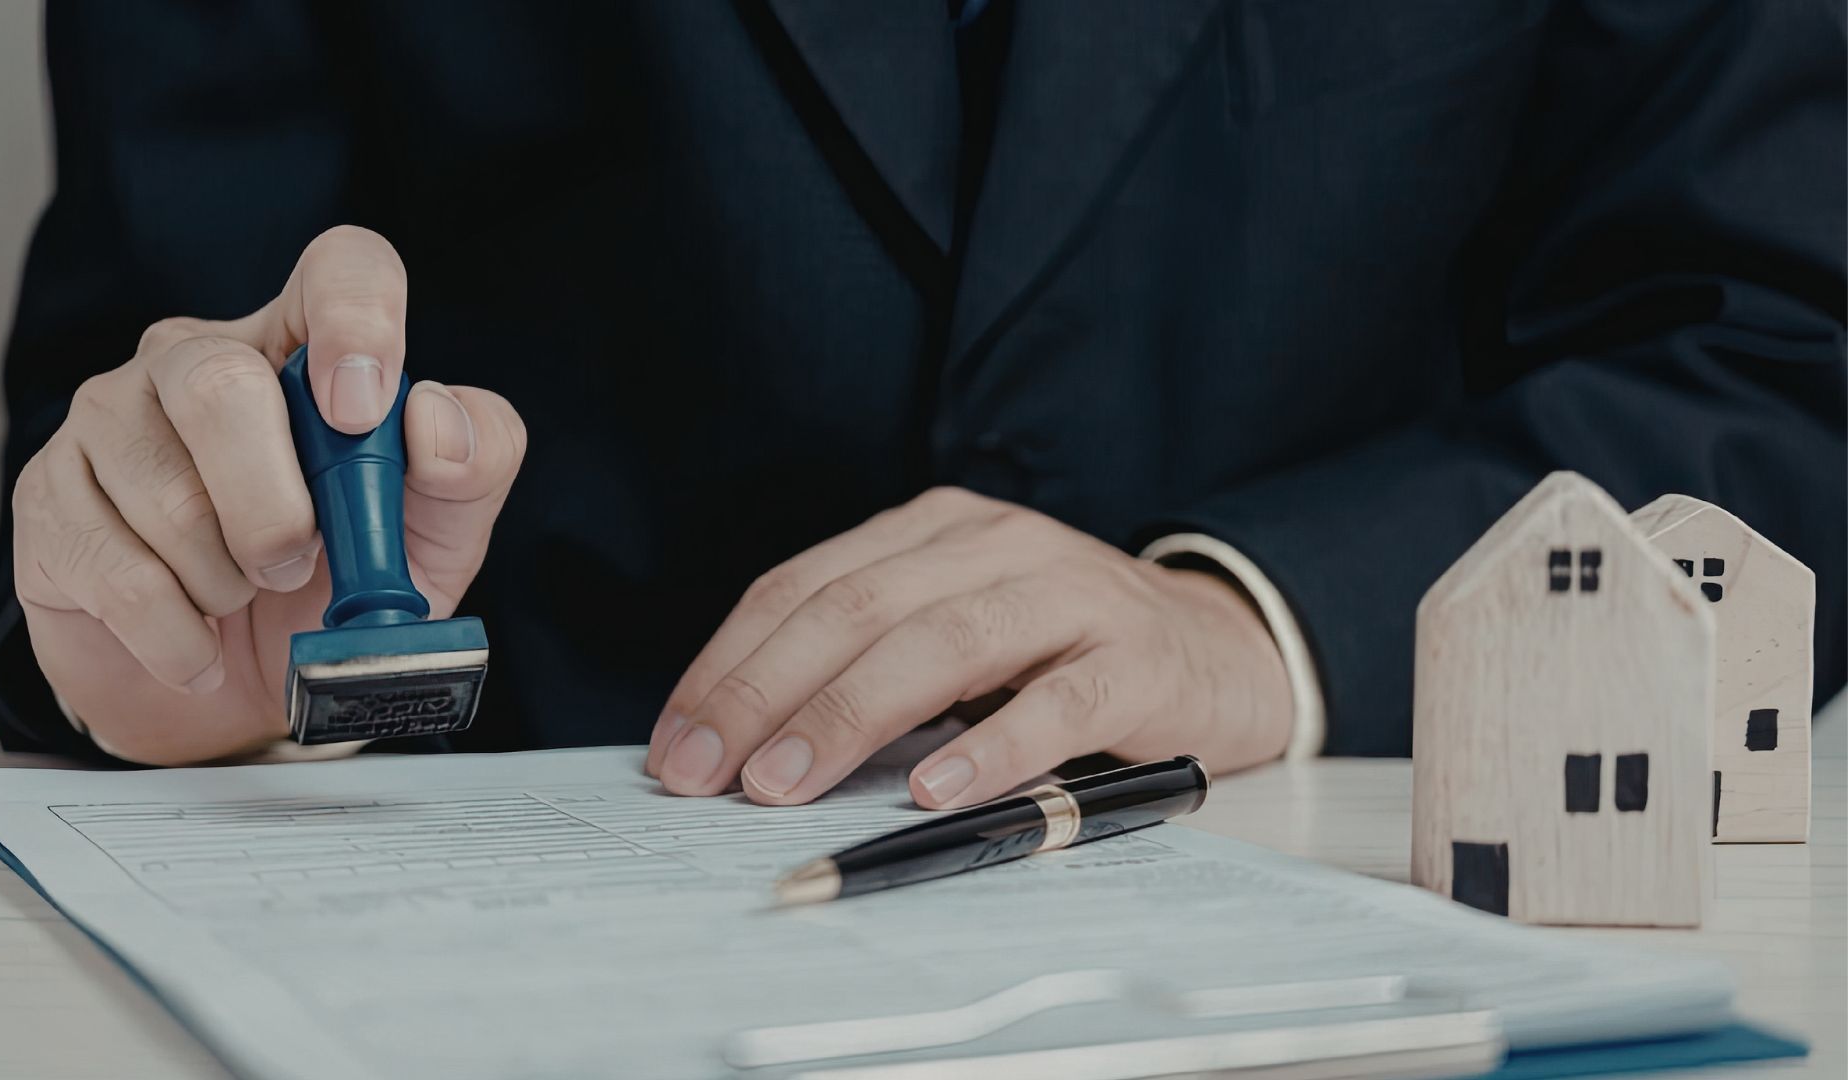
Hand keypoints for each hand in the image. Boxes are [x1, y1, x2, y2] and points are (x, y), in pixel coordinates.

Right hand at [12, 226, 526, 764]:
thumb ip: (473, 464)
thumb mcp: (437, 534)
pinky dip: (180, 635)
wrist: (242, 695)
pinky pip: (118, 571)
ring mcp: (109, 418)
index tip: (361, 412)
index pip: (340, 267)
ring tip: (243, 597)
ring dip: (230, 581)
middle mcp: (197, 359)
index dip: (358, 321)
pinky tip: (197, 642)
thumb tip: (434, 420)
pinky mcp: (49, 498)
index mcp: (305, 347)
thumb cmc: (339, 589)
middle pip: (222, 385)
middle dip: (276, 507)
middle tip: (300, 566)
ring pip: (169, 494)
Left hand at [646, 487, 1292, 806]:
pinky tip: (935, 788)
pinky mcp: (1135, 660)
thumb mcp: (955, 630)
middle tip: (709, 771)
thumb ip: (867, 662)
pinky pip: (1057, 702)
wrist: (1218, 648)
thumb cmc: (1059, 651)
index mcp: (934, 530)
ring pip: (942, 643)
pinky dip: (992, 746)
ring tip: (788, 781)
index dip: (731, 661)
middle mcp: (995, 543)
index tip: (678, 739)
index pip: (807, 584)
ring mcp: (1070, 594)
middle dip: (767, 691)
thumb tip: (741, 744)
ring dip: (851, 715)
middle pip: (858, 608)